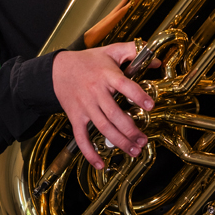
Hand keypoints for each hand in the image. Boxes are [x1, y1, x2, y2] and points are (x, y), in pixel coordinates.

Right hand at [52, 43, 157, 168]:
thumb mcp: (111, 51)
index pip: (124, 85)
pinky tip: (100, 164)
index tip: (150, 106)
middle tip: (144, 140)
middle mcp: (96, 92)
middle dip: (131, 130)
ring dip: (120, 141)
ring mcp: (85, 106)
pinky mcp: (75, 116)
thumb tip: (157, 60)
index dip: (138, 95)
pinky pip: (81, 137)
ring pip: (103, 127)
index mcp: (107, 75)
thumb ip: (133, 51)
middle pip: (115, 114)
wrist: (58, 69)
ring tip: (134, 150)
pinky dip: (89, 152)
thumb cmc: (88, 60)